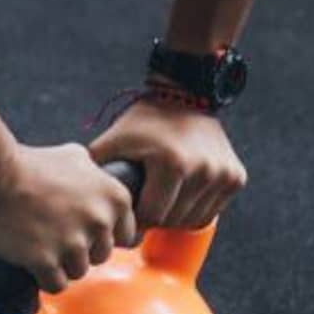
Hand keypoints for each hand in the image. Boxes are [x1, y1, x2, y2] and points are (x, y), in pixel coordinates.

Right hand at [0, 142, 137, 291]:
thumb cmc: (31, 165)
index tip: (82, 228)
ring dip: (60, 263)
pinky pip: (56, 285)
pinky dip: (44, 276)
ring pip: (78, 272)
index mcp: (115, 197)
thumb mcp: (77, 157)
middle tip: (55, 231)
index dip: (101, 235)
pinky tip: (32, 255)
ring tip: (41, 240)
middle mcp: (100, 221)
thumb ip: (99, 176)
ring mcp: (73, 242)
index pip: (126, 237)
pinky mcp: (46, 260)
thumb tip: (104, 183)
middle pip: (101, 257)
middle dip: (80, 249)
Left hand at [87, 95, 245, 232]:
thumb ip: (94, 169)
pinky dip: (195, 208)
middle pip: (172, 220)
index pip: (151, 216)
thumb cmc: (144, 121)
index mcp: (172, 164)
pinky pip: (211, 211)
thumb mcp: (114, 140)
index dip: (136, 217)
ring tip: (162, 196)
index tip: (129, 209)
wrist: (186, 93)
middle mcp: (203, 171)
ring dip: (175, 215)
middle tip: (145, 200)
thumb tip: (77, 201)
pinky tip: (182, 192)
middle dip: (155, 217)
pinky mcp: (236, 177)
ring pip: (193, 220)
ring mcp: (223, 175)